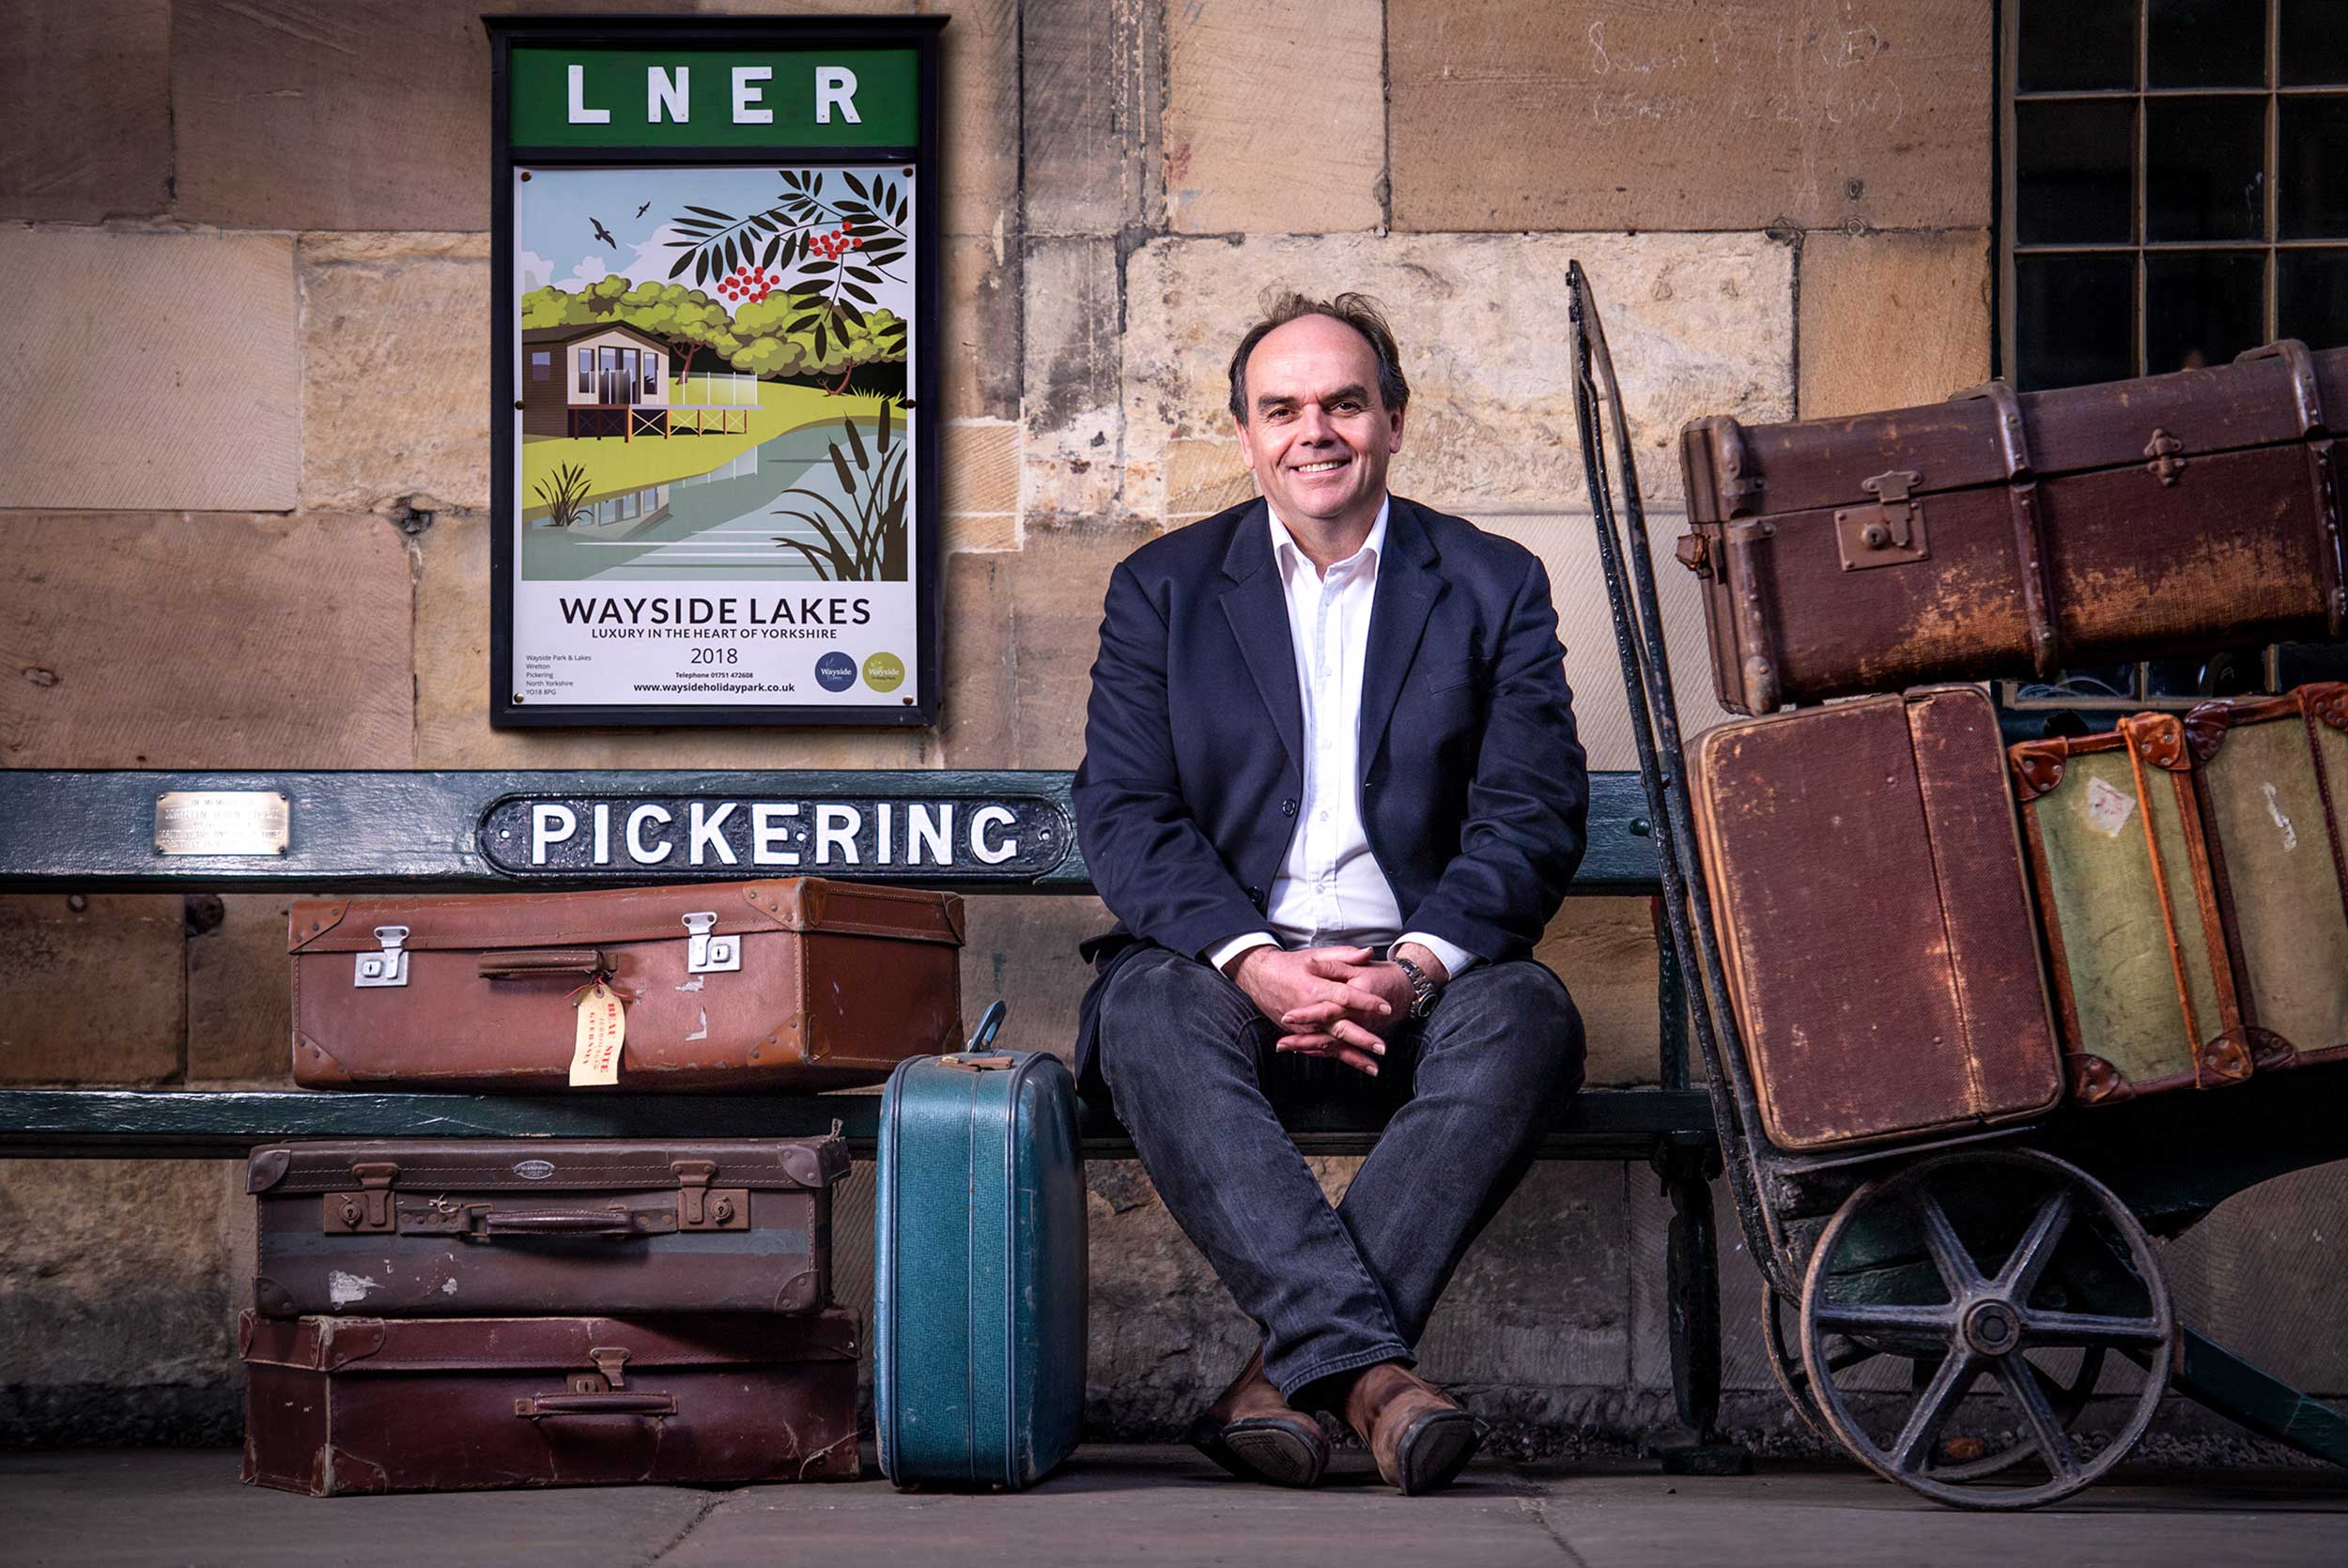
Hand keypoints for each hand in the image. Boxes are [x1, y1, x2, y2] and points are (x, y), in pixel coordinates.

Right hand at [1226, 946, 1392, 1075]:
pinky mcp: (1299, 1034)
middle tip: (1382, 1047)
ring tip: (1373, 1068)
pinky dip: (1337, 1057)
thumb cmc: (1291, 965)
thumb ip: (1344, 956)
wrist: (1260, 977)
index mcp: (1315, 988)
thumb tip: (1368, 953)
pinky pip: (1320, 1048)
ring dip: (1352, 1057)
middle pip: (1339, 1027)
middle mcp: (1309, 1010)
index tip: (1386, 1007)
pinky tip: (1354, 1065)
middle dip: (1362, 1039)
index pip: (1345, 996)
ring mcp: (1303, 1026)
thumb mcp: (1316, 955)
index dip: (1366, 1002)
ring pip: (1331, 1044)